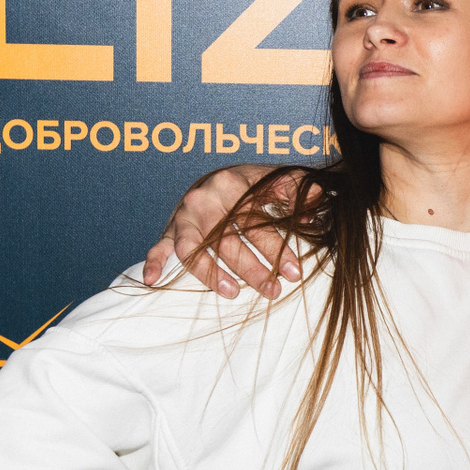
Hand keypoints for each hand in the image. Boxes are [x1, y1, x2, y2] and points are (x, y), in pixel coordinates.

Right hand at [140, 164, 297, 298]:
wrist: (216, 177)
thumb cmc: (249, 184)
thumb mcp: (274, 179)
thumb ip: (296, 189)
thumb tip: (317, 198)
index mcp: (231, 186)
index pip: (256, 224)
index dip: (277, 249)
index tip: (294, 273)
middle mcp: (204, 201)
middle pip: (228, 241)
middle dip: (253, 269)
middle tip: (273, 290)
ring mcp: (184, 216)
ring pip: (194, 249)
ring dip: (211, 273)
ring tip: (232, 292)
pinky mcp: (171, 228)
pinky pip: (160, 246)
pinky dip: (154, 262)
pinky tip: (153, 280)